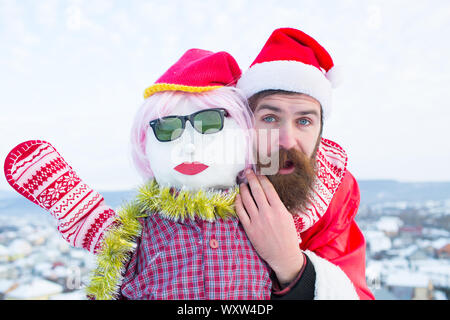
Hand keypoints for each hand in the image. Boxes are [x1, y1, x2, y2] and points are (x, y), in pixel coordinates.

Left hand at [235, 169, 303, 284]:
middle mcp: (268, 213)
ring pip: (247, 200)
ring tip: (242, 184)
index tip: (259, 172)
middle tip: (248, 172)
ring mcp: (257, 221)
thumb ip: (278, 205)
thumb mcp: (288, 217)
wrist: (284, 255)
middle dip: (251, 179)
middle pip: (256, 191)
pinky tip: (237, 198)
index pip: (268, 189)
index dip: (262, 179)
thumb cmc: (287, 236)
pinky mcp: (250, 229)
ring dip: (243, 190)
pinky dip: (238, 203)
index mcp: (279, 210)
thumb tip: (268, 193)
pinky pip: (241, 213)